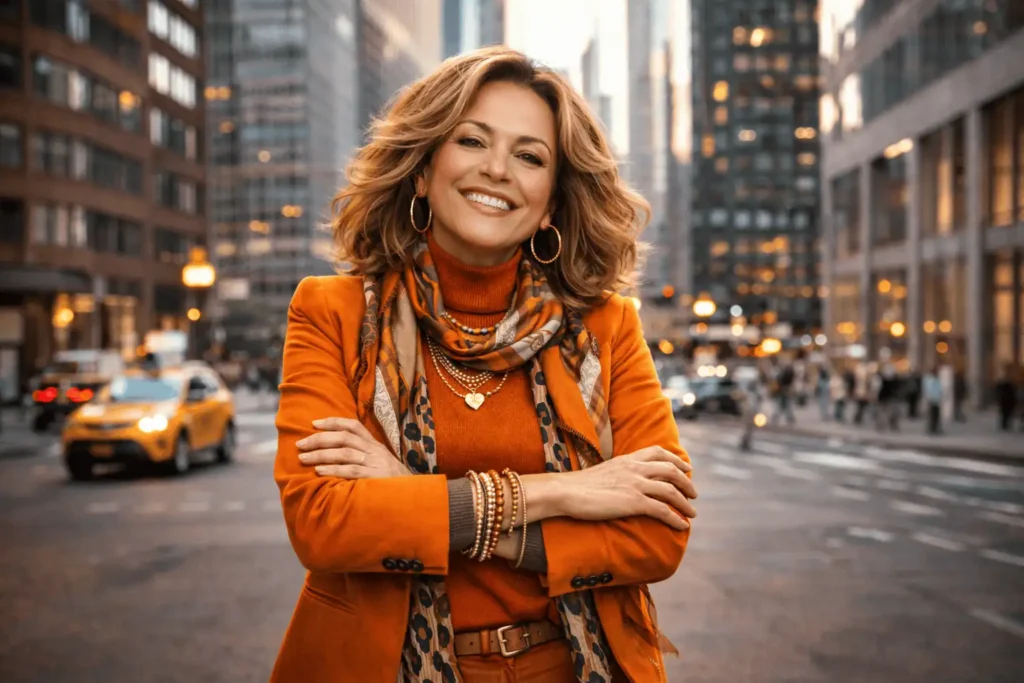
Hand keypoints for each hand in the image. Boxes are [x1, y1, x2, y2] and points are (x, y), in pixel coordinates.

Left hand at [296, 417, 410, 478]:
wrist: (413, 495)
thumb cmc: (392, 480)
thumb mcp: (380, 462)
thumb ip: (362, 455)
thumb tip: (335, 452)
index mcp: (374, 445)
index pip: (353, 426)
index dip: (332, 422)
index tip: (314, 424)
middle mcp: (374, 450)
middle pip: (344, 437)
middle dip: (319, 439)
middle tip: (300, 444)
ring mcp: (375, 463)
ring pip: (344, 453)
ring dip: (321, 454)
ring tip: (303, 457)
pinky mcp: (374, 477)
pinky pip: (350, 471)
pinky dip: (333, 469)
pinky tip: (319, 470)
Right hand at [557, 446, 696, 530]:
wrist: (567, 491)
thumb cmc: (579, 485)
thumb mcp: (604, 470)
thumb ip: (619, 472)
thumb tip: (623, 481)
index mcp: (627, 458)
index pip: (658, 452)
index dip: (676, 460)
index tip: (686, 467)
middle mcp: (635, 468)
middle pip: (671, 470)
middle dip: (686, 482)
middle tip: (694, 493)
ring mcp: (636, 485)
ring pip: (671, 491)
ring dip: (685, 503)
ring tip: (692, 512)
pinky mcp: (634, 502)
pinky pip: (662, 510)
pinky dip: (676, 518)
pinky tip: (682, 526)